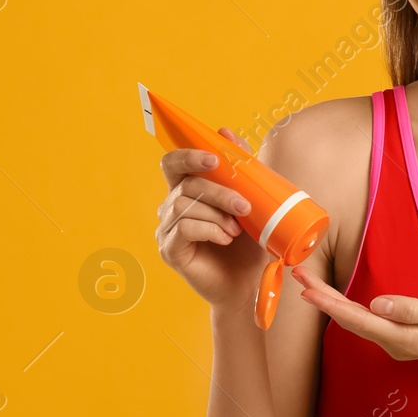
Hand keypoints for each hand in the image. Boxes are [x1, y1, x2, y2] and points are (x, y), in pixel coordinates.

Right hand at [154, 127, 266, 308]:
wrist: (247, 284)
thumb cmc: (247, 244)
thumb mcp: (251, 203)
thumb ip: (240, 170)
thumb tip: (226, 132)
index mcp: (187, 191)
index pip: (173, 163)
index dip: (189, 155)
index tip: (214, 159)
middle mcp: (171, 207)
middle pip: (186, 184)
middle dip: (218, 191)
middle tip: (243, 205)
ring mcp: (167, 229)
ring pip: (185, 205)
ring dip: (217, 214)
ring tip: (236, 230)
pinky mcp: (169, 250)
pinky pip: (184, 229)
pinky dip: (209, 230)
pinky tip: (224, 239)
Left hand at [290, 262, 417, 371]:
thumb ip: (413, 310)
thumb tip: (378, 305)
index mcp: (404, 337)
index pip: (358, 319)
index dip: (330, 304)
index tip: (308, 289)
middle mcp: (394, 343)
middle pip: (350, 320)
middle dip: (322, 298)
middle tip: (299, 276)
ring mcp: (396, 342)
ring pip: (355, 321)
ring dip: (331, 302)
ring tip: (309, 283)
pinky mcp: (399, 336)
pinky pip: (365, 322)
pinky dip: (346, 308)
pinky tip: (335, 299)